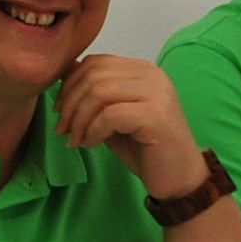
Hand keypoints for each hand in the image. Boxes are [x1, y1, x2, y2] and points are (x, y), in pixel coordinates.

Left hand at [55, 54, 207, 198]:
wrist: (179, 179)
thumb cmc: (145, 149)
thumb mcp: (113, 117)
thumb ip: (95, 97)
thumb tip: (63, 76)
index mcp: (142, 70)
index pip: (96, 62)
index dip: (70, 85)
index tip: (61, 111)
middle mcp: (152, 75)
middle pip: (94, 75)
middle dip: (70, 103)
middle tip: (63, 130)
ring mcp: (157, 93)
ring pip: (99, 92)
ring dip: (79, 119)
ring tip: (76, 140)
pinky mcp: (156, 115)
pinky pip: (110, 115)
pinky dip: (93, 131)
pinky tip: (92, 144)